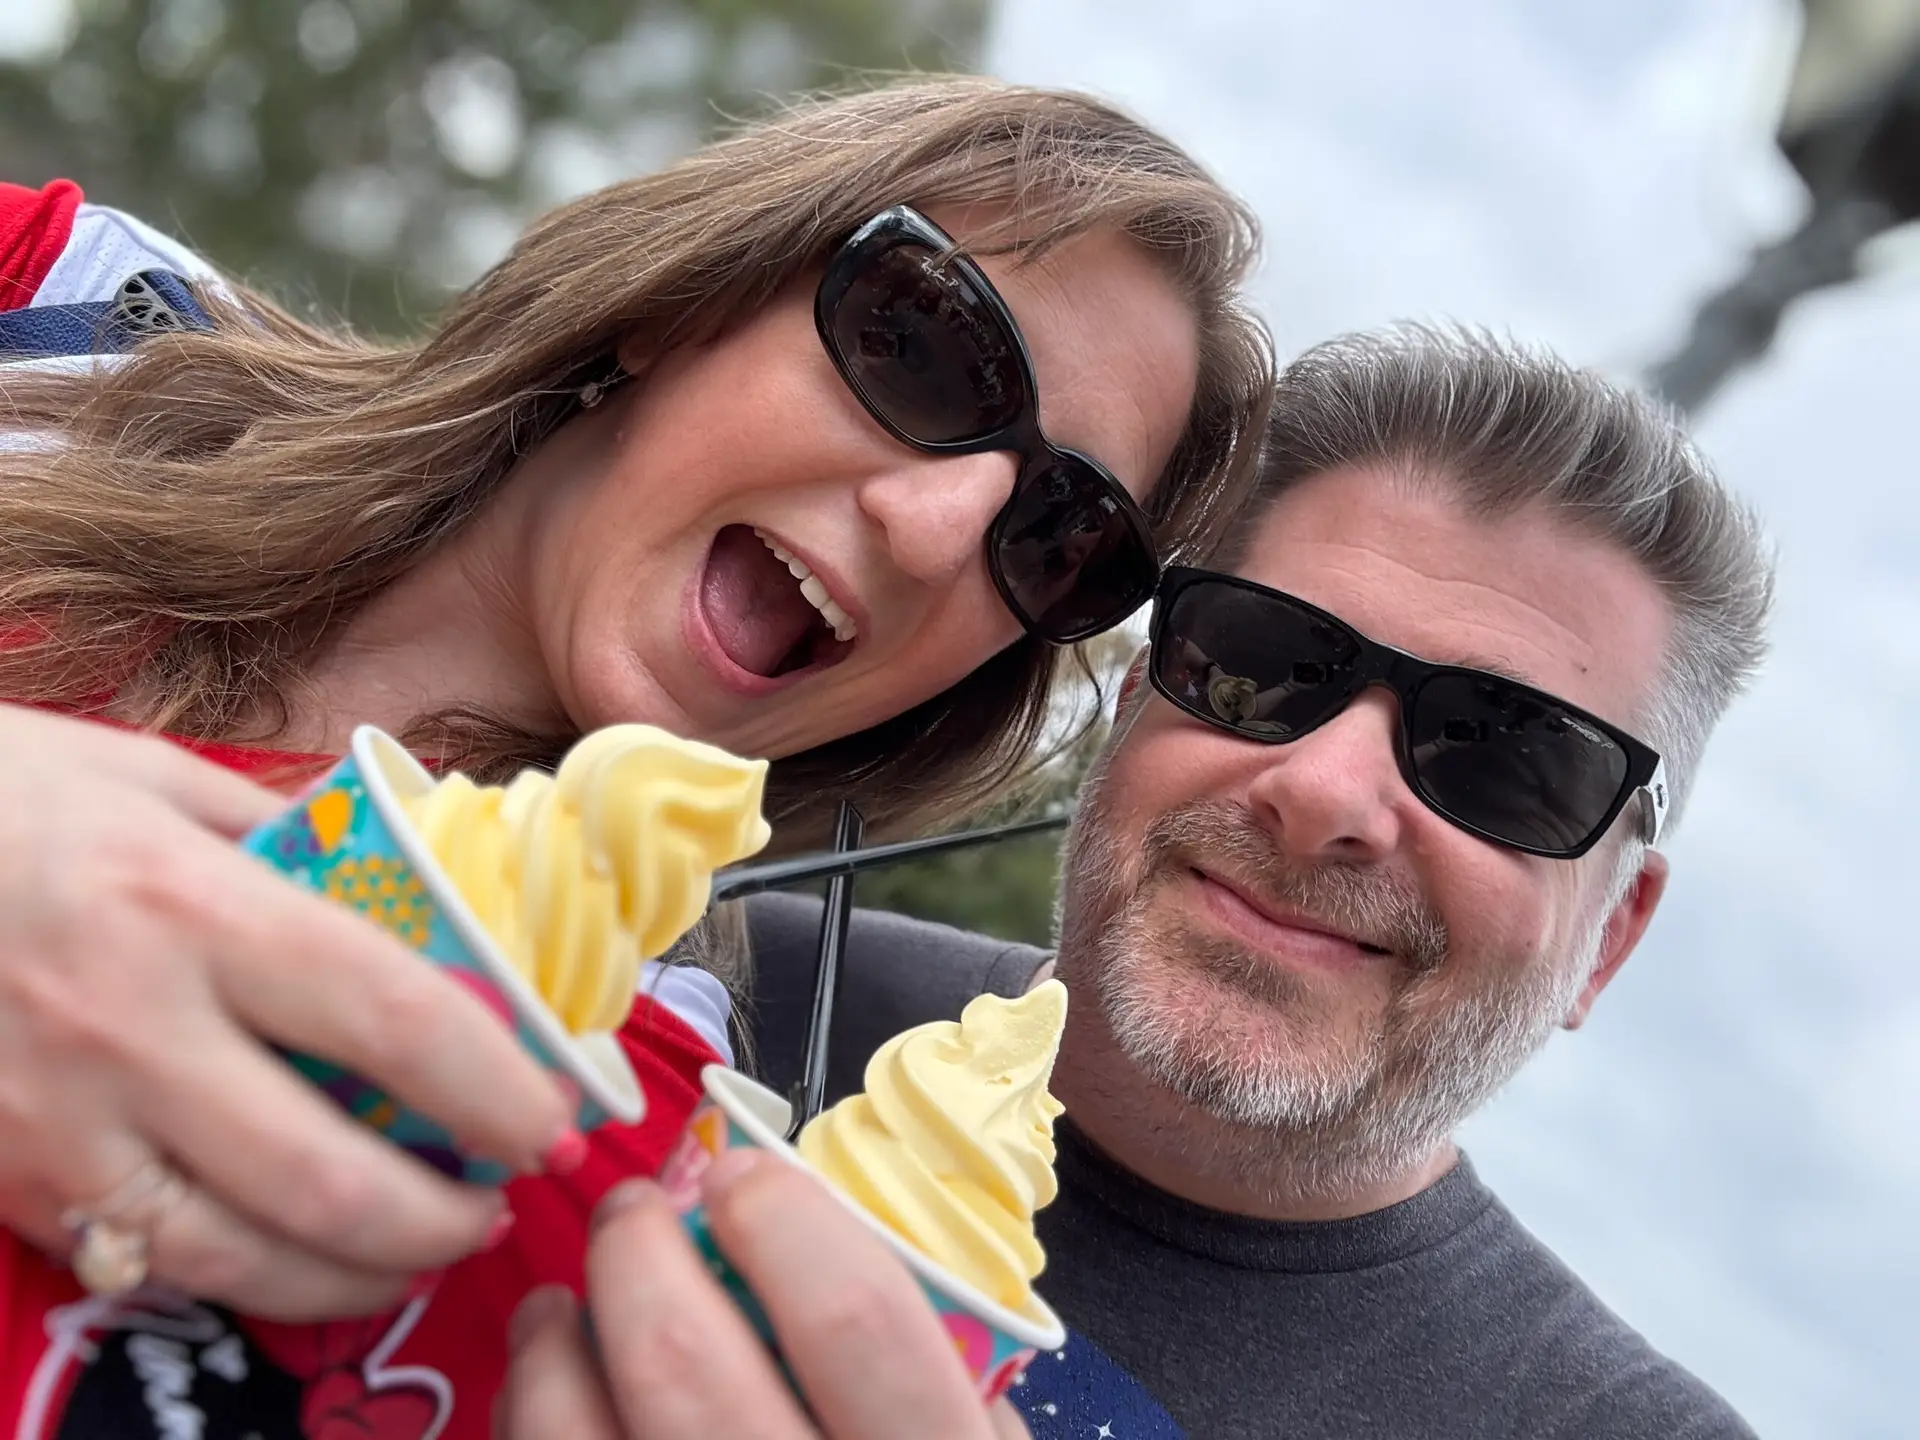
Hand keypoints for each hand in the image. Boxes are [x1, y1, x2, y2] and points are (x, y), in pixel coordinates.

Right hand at [0, 705, 575, 1318]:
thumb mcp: (151, 779)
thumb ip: (289, 837)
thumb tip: (412, 879)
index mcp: (188, 907)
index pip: (390, 1017)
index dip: (497, 1085)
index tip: (557, 1117)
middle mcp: (128, 1030)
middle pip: (329, 1174)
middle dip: (446, 1214)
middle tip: (505, 1198)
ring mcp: (60, 1125)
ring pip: (244, 1255)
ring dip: (363, 1272)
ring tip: (426, 1242)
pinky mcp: (14, 1186)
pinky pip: (154, 1265)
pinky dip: (255, 1277)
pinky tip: (305, 1253)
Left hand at [499, 1149, 1031, 1439]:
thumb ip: (938, 1387)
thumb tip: (818, 1253)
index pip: (852, 1317)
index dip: (782, 1221)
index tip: (743, 1177)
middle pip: (681, 1356)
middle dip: (637, 1250)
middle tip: (635, 1216)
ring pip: (574, 1433)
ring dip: (552, 1342)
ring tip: (563, 1306)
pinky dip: (528, 1430)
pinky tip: (544, 1405)